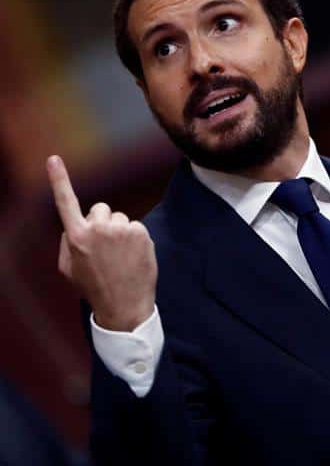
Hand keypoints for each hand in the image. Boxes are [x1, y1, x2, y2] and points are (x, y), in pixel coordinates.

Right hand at [47, 155, 156, 331]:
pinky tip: (133, 256)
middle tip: (106, 247)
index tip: (53, 159)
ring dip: (120, 231)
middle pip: (101, 209)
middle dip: (103, 222)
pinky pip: (136, 226)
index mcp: (76, 237)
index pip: (66, 203)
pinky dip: (136, 238)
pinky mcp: (140, 232)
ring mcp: (121, 229)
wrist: (124, 306)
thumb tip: (74, 227)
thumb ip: (68, 243)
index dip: (59, 180)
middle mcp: (98, 229)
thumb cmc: (94, 287)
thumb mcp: (69, 269)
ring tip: (121, 256)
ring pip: (120, 218)